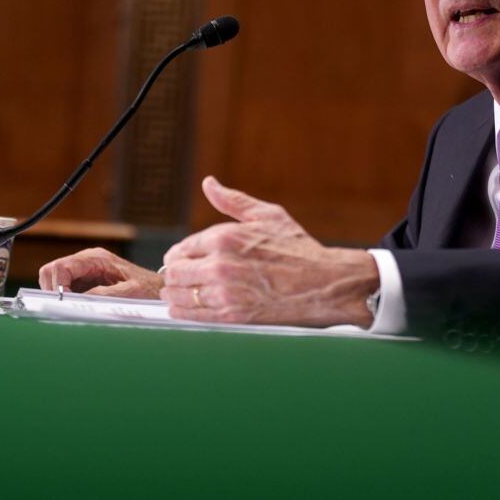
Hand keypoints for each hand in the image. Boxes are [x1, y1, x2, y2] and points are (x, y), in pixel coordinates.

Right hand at [38, 247, 161, 297]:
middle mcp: (87, 262)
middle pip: (52, 271)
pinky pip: (64, 288)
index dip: (57, 285)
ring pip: (55, 280)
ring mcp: (85, 272)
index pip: (61, 266)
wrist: (160, 289)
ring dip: (58, 295)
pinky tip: (77, 307)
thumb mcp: (131, 292)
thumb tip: (82, 299)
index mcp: (96, 259)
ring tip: (73, 307)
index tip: (65, 301)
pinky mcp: (85, 283)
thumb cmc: (149, 288)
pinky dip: (64, 299)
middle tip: (66, 306)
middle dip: (53, 289)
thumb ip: (107, 294)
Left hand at [160, 176, 378, 326]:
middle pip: (175, 273)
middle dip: (173, 276)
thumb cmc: (299, 249)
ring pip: (180, 295)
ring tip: (177, 295)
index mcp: (224, 237)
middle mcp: (220, 264)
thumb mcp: (268, 215)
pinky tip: (182, 310)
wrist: (326, 284)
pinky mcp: (233, 316)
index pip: (181, 250)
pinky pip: (193, 316)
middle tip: (176, 279)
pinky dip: (182, 313)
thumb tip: (208, 184)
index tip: (180, 261)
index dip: (177, 257)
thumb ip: (233, 201)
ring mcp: (225, 293)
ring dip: (175, 295)